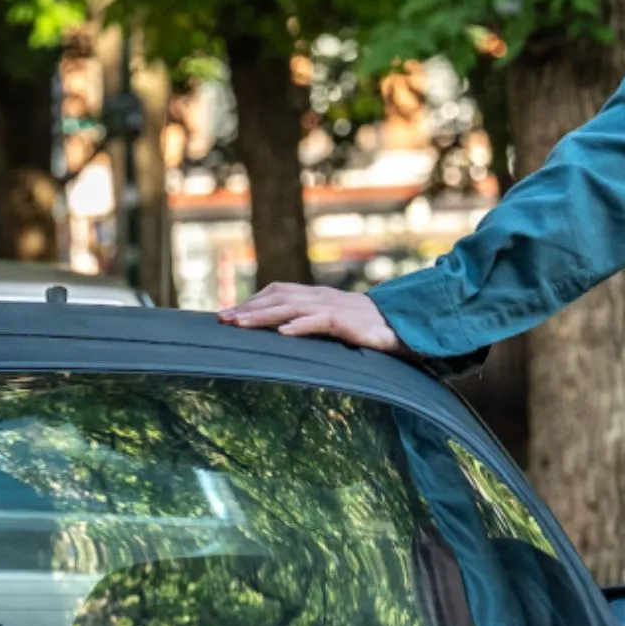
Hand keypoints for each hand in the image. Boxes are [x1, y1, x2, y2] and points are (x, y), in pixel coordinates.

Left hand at [218, 283, 406, 354]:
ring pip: (291, 307)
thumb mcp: (331, 323)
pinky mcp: (346, 321)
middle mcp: (319, 296)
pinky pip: (320, 321)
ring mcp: (332, 307)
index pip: (276, 292)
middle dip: (247, 308)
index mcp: (314, 296)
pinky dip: (300, 325)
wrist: (401, 326)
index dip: (251, 301)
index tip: (228, 313)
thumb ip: (308, 322)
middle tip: (222, 319)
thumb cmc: (365, 328)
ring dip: (263, 316)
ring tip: (240, 325)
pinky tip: (283, 333)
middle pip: (276, 297)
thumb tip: (280, 332)